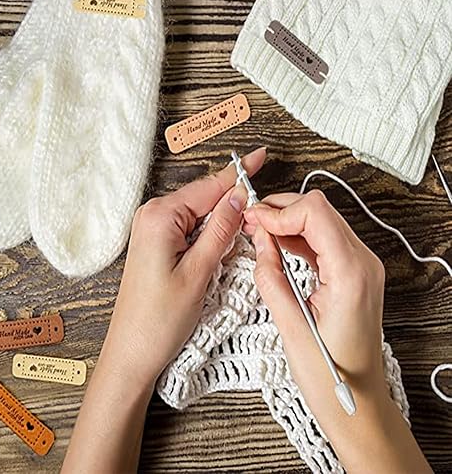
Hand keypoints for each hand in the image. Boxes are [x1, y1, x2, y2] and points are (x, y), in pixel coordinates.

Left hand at [62, 147, 265, 473]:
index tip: (260, 156)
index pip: (209, 187)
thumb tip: (239, 195)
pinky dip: (209, 228)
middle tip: (263, 195)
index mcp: (160, 217)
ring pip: (197, 212)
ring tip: (250, 215)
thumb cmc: (160, 319)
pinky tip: (226, 231)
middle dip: (233, 195)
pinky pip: (188, 226)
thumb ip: (220, 230)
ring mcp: (151, 229)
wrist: (131, 353)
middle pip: (203, 196)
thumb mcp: (198, 272)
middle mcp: (152, 216)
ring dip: (223, 214)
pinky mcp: (155, 244)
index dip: (239, 173)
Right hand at [243, 190, 430, 472]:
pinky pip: (325, 240)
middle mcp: (363, 263)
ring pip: (322, 220)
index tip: (252, 222)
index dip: (278, 212)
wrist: (358, 402)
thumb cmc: (330, 375)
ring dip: (288, 221)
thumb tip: (259, 240)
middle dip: (281, 210)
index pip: (315, 213)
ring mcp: (362, 267)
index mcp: (351, 274)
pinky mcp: (354, 273)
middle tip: (250, 221)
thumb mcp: (290, 327)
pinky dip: (299, 236)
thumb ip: (271, 277)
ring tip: (258, 230)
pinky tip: (277, 244)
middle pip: (320, 210)